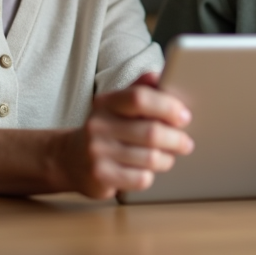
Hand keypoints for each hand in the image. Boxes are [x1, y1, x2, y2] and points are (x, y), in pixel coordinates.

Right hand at [57, 73, 192, 198]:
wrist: (69, 158)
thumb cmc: (105, 129)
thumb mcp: (117, 105)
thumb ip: (139, 89)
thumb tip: (160, 76)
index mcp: (106, 102)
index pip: (140, 98)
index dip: (167, 106)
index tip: (184, 116)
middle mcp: (98, 125)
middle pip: (151, 132)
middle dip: (176, 139)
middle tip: (186, 143)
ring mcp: (97, 152)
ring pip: (150, 158)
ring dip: (166, 159)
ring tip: (167, 157)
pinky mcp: (100, 177)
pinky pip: (141, 179)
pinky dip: (150, 175)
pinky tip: (146, 171)